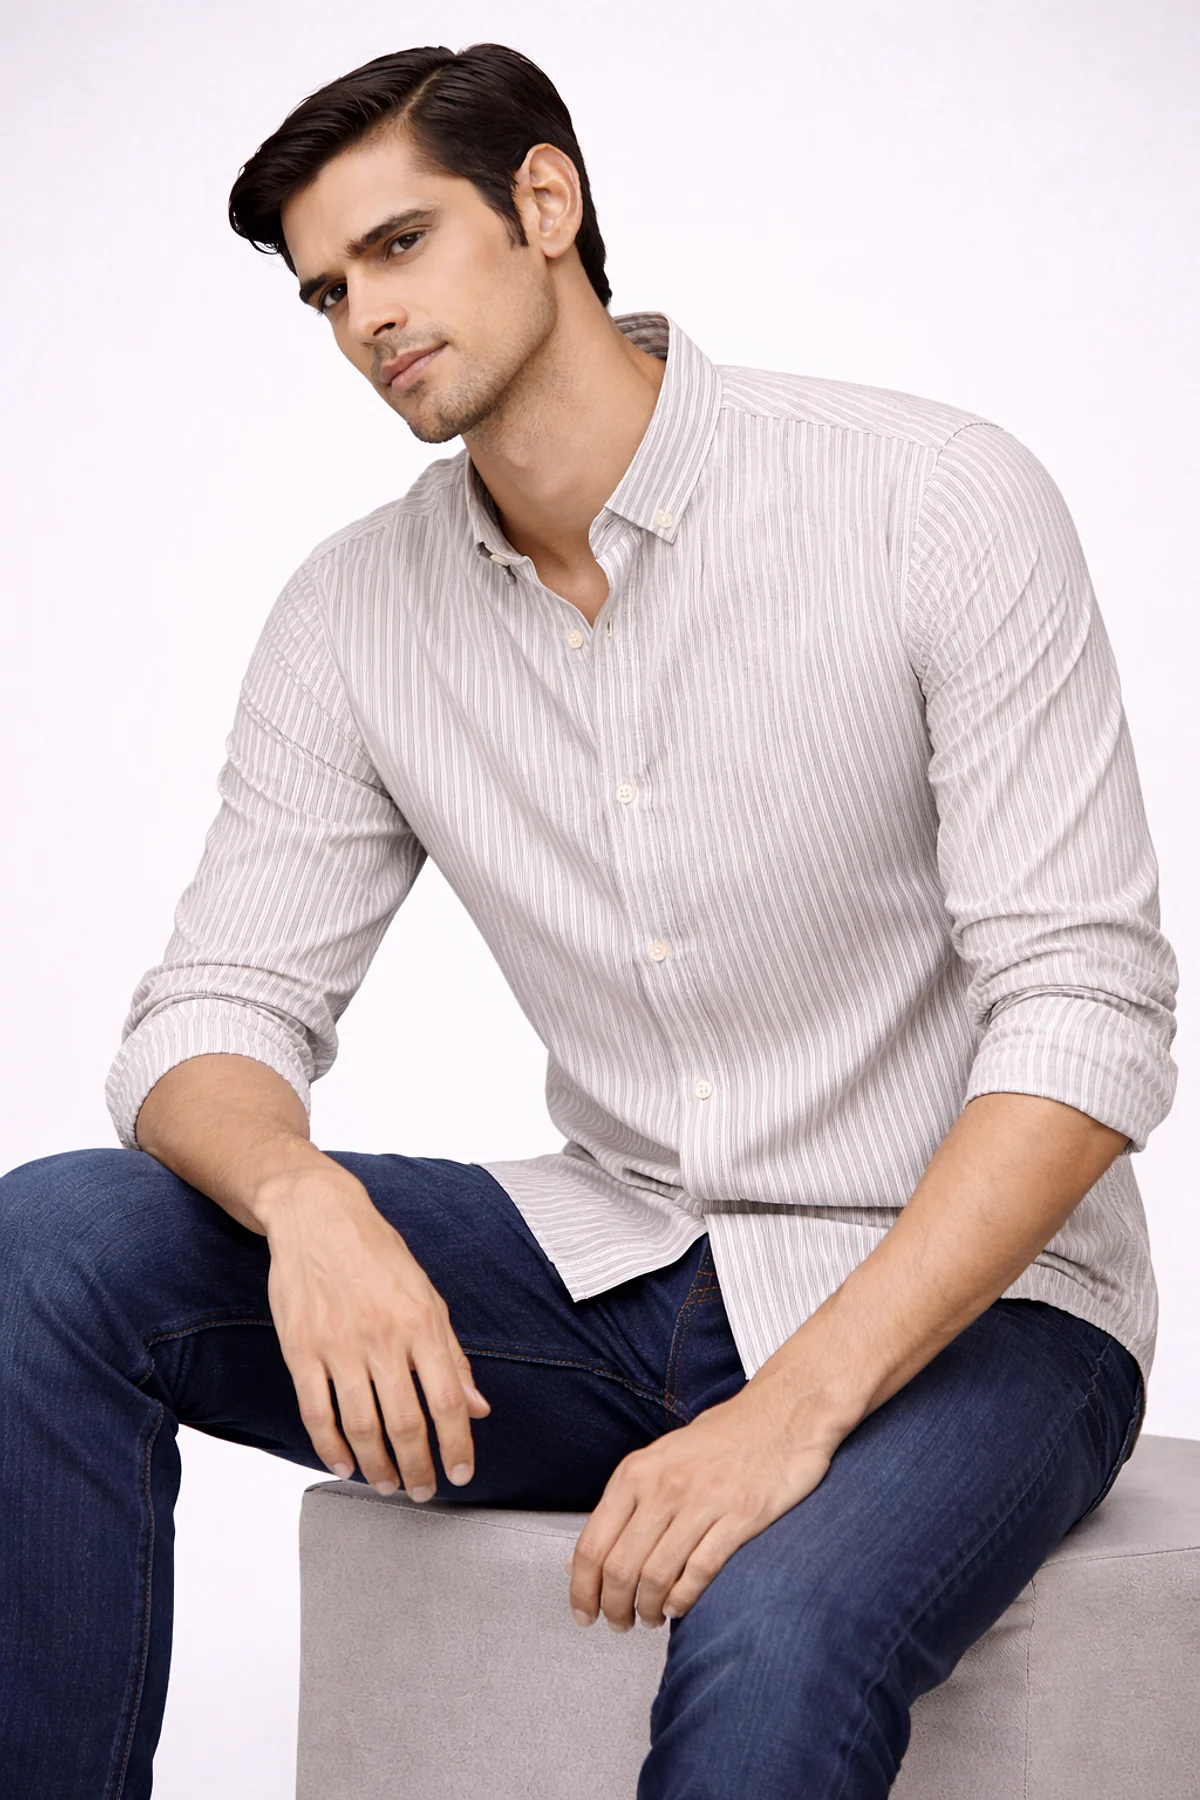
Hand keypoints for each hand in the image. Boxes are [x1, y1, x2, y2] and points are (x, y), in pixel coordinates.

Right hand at [260, 1161, 490, 1499]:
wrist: (318, 1216)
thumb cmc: (378, 1255)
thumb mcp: (428, 1296)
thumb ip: (452, 1354)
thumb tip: (478, 1407)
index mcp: (421, 1322)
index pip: (448, 1399)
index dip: (458, 1444)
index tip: (461, 1473)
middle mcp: (382, 1337)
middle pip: (405, 1422)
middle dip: (418, 1468)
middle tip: (424, 1491)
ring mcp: (338, 1345)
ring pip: (361, 1426)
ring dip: (377, 1467)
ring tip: (387, 1485)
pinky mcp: (301, 1350)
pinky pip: (317, 1412)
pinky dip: (330, 1447)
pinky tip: (344, 1464)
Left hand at [566, 1375, 840, 1629]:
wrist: (782, 1412)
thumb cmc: (723, 1436)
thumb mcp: (661, 1457)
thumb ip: (626, 1502)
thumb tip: (586, 1553)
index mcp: (637, 1472)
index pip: (593, 1544)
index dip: (581, 1589)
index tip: (583, 1611)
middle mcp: (664, 1486)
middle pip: (620, 1569)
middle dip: (614, 1608)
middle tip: (618, 1622)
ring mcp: (702, 1502)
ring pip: (656, 1577)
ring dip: (648, 1610)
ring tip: (650, 1618)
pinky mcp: (740, 1517)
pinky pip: (699, 1572)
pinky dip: (683, 1599)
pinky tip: (679, 1606)